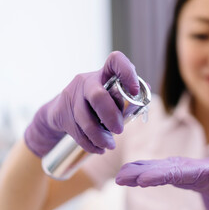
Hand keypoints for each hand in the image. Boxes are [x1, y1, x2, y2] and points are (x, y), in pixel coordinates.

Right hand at [25, 51, 139, 156]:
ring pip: (85, 119)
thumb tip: (147, 90)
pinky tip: (99, 148)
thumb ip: (127, 94)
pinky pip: (77, 132)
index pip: (115, 61)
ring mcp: (72, 96)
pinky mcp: (61, 113)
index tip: (134, 90)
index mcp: (104, 74)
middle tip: (119, 131)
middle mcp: (86, 81)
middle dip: (110, 117)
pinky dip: (90, 144)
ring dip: (100, 136)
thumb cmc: (95, 102)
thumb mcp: (110, 94)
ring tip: (110, 145)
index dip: (127, 73)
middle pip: (98, 96)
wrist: (59, 111)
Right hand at [116, 155, 208, 209]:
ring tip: (118, 179)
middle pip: (156, 169)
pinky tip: (125, 179)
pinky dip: (136, 174)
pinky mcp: (168, 171)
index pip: (173, 172)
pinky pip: (149, 171)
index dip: (158, 175)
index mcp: (193, 168)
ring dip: (133, 173)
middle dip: (138, 173)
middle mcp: (178, 165)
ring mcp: (171, 167)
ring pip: (149, 168)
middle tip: (121, 178)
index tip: (143, 180)